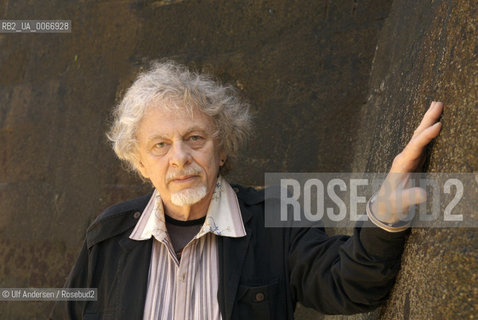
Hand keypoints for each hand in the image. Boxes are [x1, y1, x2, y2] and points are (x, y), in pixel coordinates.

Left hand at [371, 101, 442, 224]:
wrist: (385, 206)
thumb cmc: (392, 204)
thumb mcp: (400, 203)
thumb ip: (410, 198)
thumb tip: (423, 194)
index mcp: (401, 164)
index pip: (414, 147)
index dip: (426, 137)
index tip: (438, 126)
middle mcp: (404, 157)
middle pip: (416, 135)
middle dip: (427, 119)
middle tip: (438, 103)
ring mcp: (409, 157)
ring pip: (419, 135)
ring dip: (428, 120)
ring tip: (437, 104)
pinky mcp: (414, 160)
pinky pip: (423, 142)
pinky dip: (430, 131)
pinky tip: (436, 122)